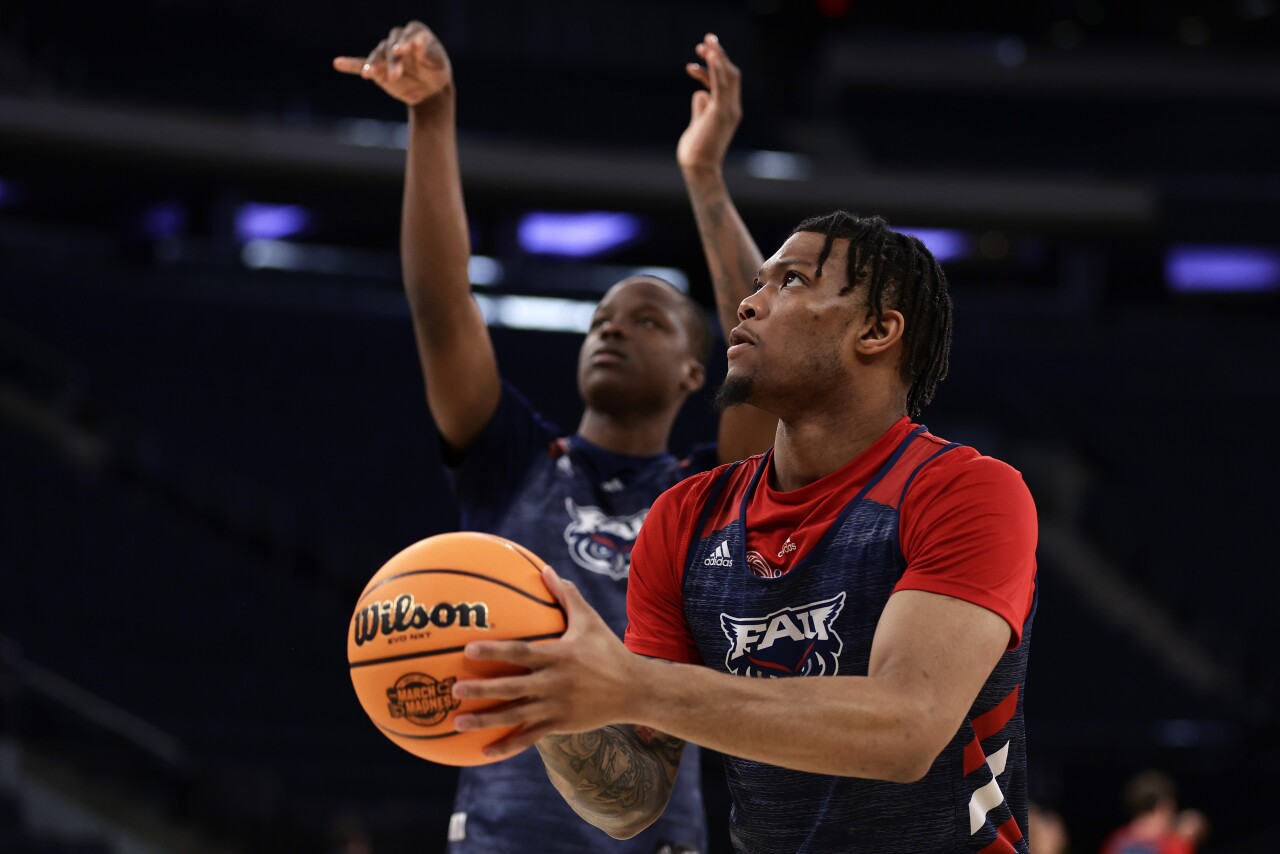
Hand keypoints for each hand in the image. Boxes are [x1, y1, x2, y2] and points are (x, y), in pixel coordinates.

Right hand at [333, 20, 452, 105]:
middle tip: (396, 75)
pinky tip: (338, 63)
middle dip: (392, 60)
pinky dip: (351, 65)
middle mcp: (397, 40)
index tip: (401, 50)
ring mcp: (386, 54)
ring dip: (373, 65)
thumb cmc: (436, 70)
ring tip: (368, 75)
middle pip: (390, 46)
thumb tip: (417, 44)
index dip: (405, 42)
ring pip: (377, 56)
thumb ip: (427, 53)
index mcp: (415, 33)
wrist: (431, 89)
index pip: (408, 34)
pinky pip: (361, 64)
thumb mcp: (437, 62)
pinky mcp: (378, 69)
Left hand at [451, 566, 640, 759]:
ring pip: (515, 716)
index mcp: (558, 656)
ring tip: (458, 722)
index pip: (520, 653)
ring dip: (485, 721)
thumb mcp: (589, 621)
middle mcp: (554, 683)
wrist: (634, 690)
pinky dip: (506, 746)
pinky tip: (483, 753)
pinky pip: (529, 738)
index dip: (494, 652)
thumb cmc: (608, 650)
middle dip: (482, 690)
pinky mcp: (559, 726)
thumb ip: (566, 595)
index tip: (468, 650)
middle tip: (455, 689)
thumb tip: (546, 568)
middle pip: (512, 688)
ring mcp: (556, 707)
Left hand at [677, 33, 742, 174]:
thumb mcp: (698, 125)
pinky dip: (717, 68)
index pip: (724, 83)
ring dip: (717, 56)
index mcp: (728, 111)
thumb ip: (700, 109)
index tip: (696, 59)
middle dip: (718, 55)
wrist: (698, 168)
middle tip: (706, 40)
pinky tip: (711, 55)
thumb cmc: (696, 151)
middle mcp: (732, 108)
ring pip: (728, 75)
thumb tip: (699, 93)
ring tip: (705, 42)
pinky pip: (721, 85)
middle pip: (731, 74)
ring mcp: (728, 110)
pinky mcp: (720, 112)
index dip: (712, 68)